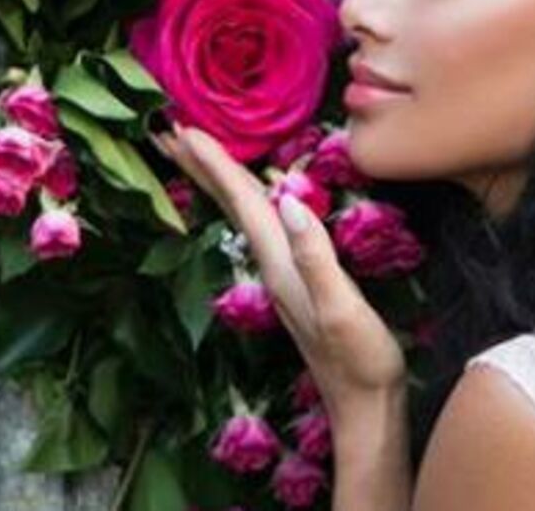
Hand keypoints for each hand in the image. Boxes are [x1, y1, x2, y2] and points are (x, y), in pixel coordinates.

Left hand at [150, 124, 406, 421]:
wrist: (365, 404)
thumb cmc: (360, 358)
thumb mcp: (342, 306)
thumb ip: (316, 257)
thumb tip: (290, 202)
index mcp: (280, 264)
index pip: (244, 203)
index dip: (218, 165)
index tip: (186, 130)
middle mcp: (273, 267)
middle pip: (230, 207)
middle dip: (202, 169)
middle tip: (170, 132)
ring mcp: (282, 276)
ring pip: (242, 217)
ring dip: (219, 183)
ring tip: (198, 157)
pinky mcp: (296, 282)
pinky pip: (262, 229)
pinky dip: (248, 204)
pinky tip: (255, 201)